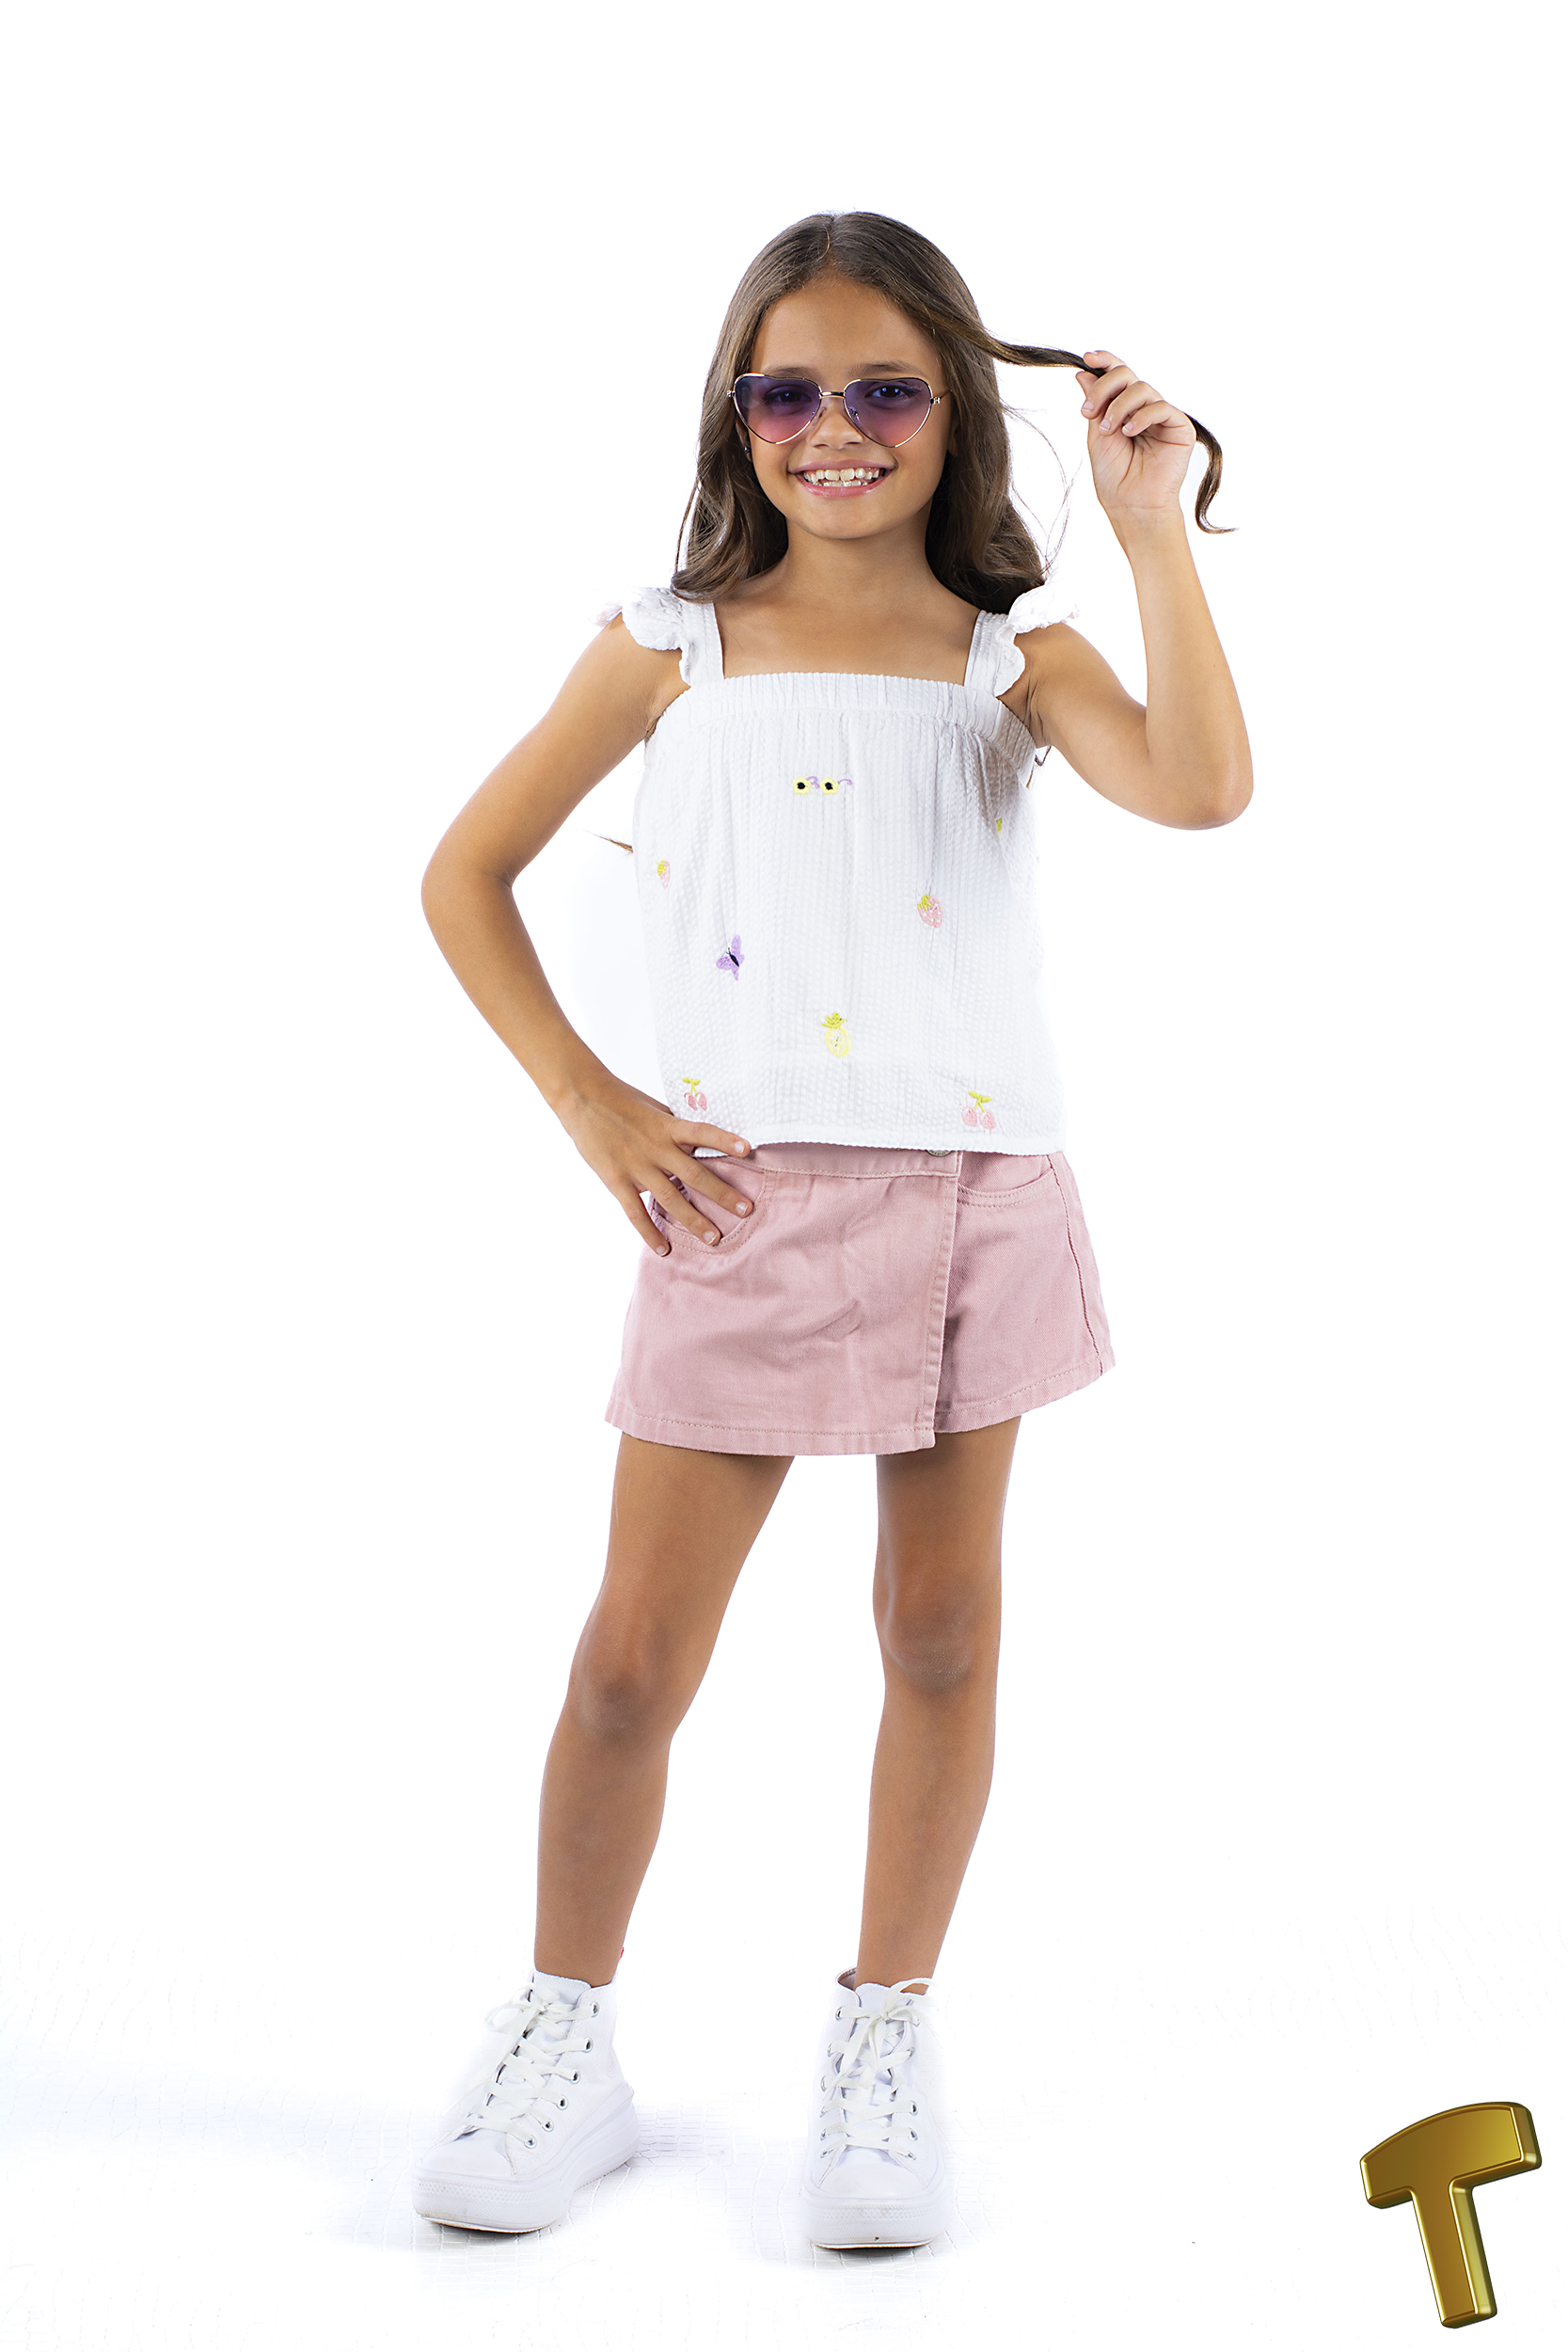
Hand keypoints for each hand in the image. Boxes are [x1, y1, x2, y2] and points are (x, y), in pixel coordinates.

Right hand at [556, 1070, 754, 1252]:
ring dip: (694, 1220)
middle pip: (695, 1175)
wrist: (582, 1097)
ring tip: (714, 1238)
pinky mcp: (616, 1180)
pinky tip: (664, 1249)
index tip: (749, 1150)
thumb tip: (702, 1139)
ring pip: (670, 1198)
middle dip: (722, 1194)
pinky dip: (649, 1232)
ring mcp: (636, 1166)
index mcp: (668, 1126)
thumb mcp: (655, 1107)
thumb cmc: (622, 1099)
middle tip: (745, 1211)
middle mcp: (656, 1147)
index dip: (725, 1140)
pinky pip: (635, 1212)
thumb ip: (676, 1126)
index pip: (703, 1132)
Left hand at [1075, 350, 1196, 529]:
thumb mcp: (1097, 435)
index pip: (1117, 376)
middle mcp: (1144, 408)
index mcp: (1125, 409)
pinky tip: (1129, 432)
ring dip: (1119, 405)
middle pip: (1127, 375)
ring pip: (1142, 388)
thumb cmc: (1115, 477)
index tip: (1087, 357)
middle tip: (1088, 411)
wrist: (1132, 505)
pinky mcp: (1179, 426)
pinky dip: (1141, 416)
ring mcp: (1162, 416)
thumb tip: (1084, 373)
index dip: (1105, 362)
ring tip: (1109, 430)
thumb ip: (1096, 403)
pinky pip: (1160, 407)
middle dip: (1105, 387)